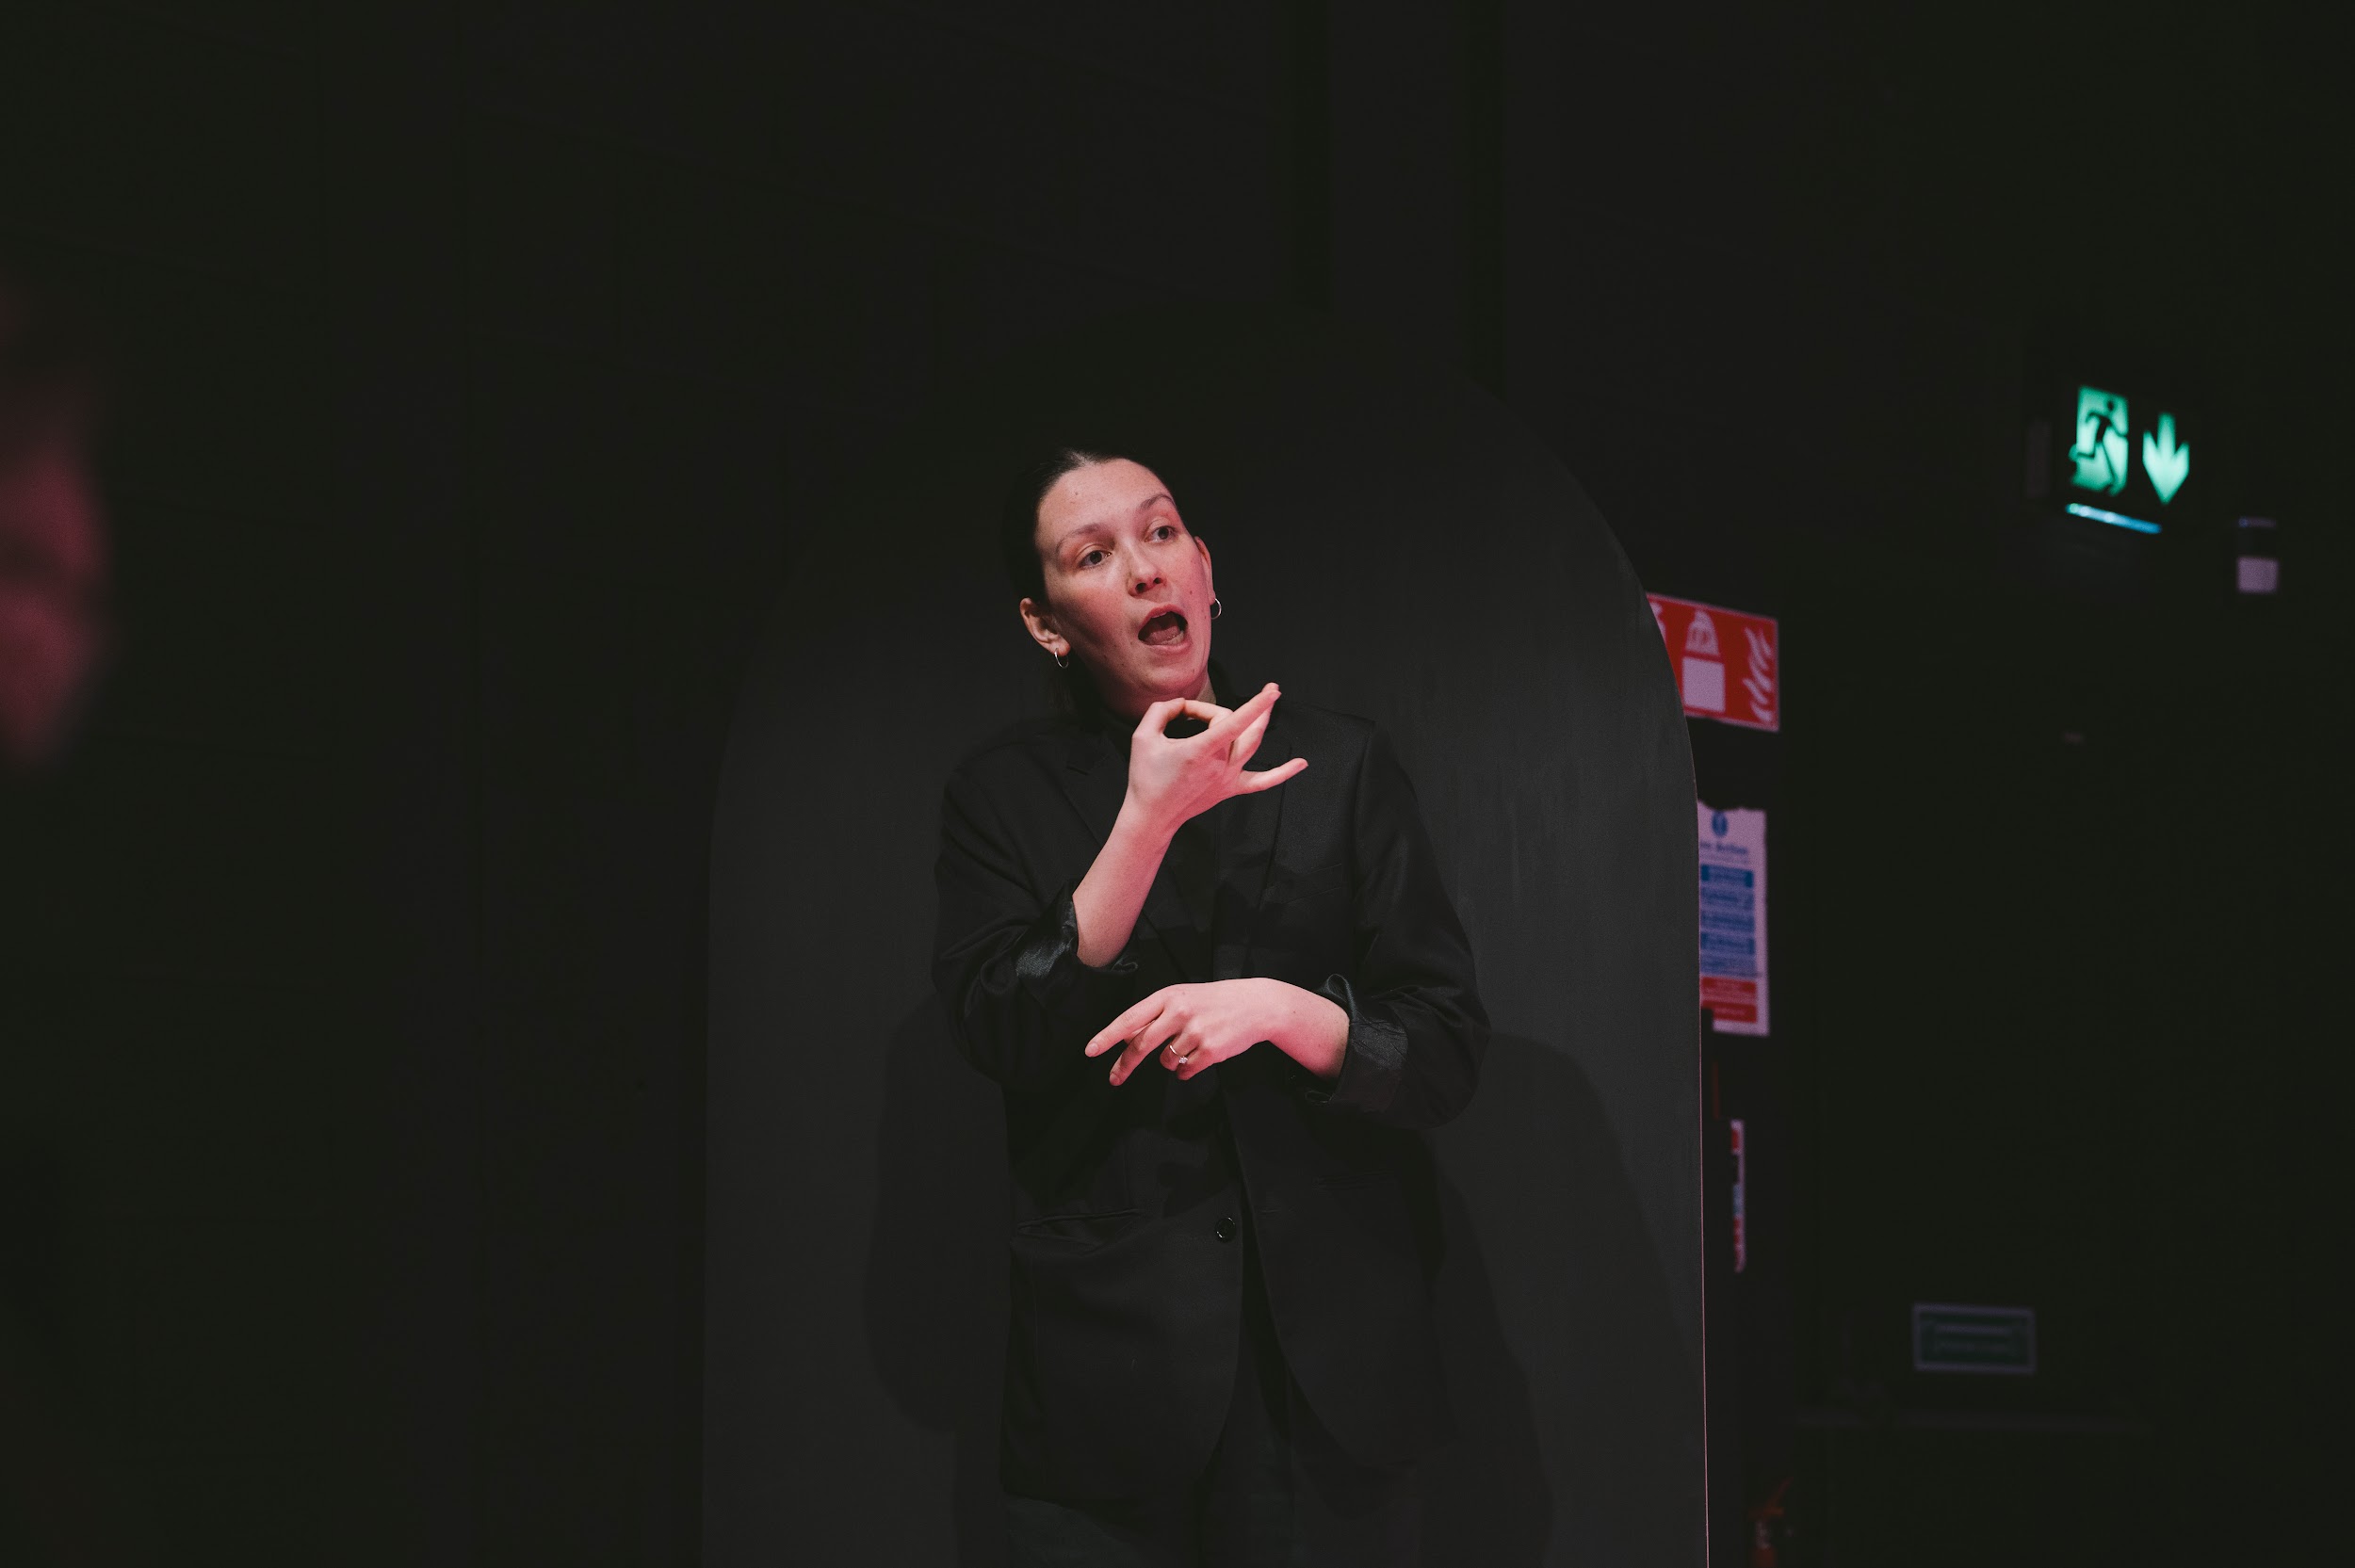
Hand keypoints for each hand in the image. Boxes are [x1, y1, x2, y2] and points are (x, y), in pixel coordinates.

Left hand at [1086, 977, 1348, 1085]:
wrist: (1256, 1005)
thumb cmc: (1214, 1002)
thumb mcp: (1182, 998)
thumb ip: (1155, 1016)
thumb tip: (1125, 1037)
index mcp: (1168, 996)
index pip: (1130, 1018)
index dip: (1108, 1036)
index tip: (1090, 1051)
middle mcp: (1179, 1012)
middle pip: (1141, 1044)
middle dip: (1125, 1065)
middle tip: (1114, 1078)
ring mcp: (1195, 1031)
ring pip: (1167, 1060)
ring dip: (1171, 1061)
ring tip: (1189, 1047)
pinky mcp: (1210, 1050)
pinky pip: (1186, 1071)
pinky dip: (1186, 1070)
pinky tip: (1198, 1057)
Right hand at [1121, 683, 1305, 840]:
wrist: (1152, 816)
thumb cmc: (1145, 777)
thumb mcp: (1143, 736)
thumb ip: (1162, 710)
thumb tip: (1181, 704)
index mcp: (1200, 750)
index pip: (1234, 721)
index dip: (1255, 705)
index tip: (1272, 691)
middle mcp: (1219, 764)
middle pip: (1234, 726)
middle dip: (1213, 711)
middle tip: (1191, 713)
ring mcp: (1228, 778)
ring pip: (1253, 744)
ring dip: (1262, 722)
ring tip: (1270, 700)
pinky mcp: (1230, 789)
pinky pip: (1262, 782)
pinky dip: (1282, 773)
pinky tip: (1301, 764)